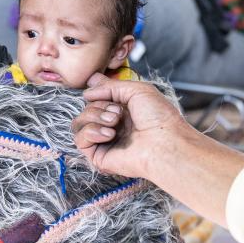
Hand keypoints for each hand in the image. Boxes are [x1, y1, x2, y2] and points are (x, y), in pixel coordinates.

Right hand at [71, 73, 196, 177]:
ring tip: (114, 122)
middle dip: (99, 106)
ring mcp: (104, 141)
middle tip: (118, 114)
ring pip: (79, 123)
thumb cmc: (158, 117)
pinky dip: (91, 132)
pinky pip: (80, 140)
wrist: (164, 142)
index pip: (96, 99)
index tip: (110, 96)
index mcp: (122, 111)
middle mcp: (112, 126)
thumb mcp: (137, 90)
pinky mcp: (98, 156)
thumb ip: (110, 86)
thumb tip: (86, 91)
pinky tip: (109, 134)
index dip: (99, 94)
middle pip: (86, 109)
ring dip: (94, 117)